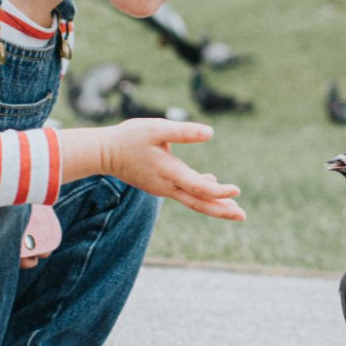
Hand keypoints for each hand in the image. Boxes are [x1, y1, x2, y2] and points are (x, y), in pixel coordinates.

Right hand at [57, 120, 243, 220]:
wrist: (103, 153)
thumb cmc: (129, 138)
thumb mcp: (157, 128)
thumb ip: (183, 132)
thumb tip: (210, 133)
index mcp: (169, 173)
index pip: (199, 188)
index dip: (218, 192)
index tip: (236, 191)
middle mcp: (167, 186)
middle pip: (198, 203)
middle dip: (221, 211)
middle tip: (242, 217)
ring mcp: (162, 188)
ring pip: (192, 200)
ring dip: (213, 204)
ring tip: (233, 207)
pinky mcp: (158, 184)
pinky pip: (183, 192)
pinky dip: (199, 192)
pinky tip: (210, 182)